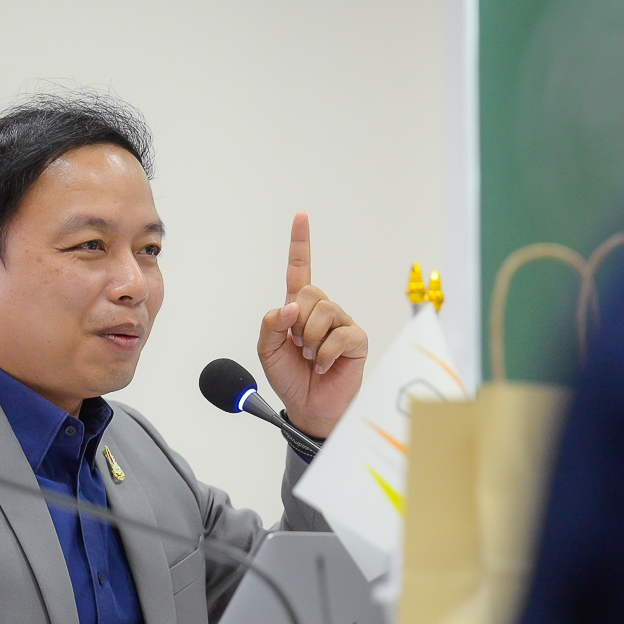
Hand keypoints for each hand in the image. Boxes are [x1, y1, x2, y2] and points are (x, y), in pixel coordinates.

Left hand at [257, 212, 367, 439]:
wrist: (308, 407)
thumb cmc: (289, 377)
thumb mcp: (267, 351)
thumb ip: (270, 325)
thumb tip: (289, 306)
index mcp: (299, 308)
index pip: (300, 270)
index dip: (301, 243)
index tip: (301, 216)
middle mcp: (322, 311)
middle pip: (310, 293)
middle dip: (297, 323)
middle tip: (298, 346)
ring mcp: (341, 323)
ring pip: (324, 312)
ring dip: (310, 339)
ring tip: (310, 357)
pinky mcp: (356, 340)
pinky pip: (339, 335)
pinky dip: (324, 354)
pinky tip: (322, 366)